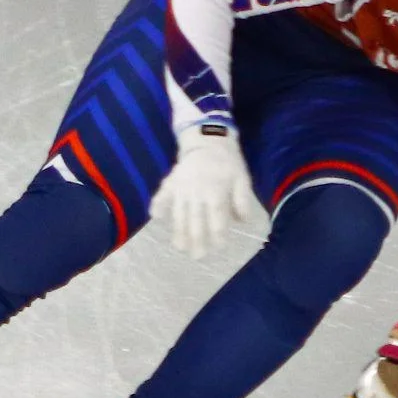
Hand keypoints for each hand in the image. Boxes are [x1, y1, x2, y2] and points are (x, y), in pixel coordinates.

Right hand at [160, 127, 260, 257]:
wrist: (209, 140)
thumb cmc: (228, 163)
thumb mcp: (242, 178)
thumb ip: (242, 200)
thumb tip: (242, 221)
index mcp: (216, 190)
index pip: (216, 217)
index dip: (218, 233)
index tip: (219, 247)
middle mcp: (197, 191)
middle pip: (196, 219)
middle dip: (197, 239)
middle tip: (198, 257)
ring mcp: (182, 187)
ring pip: (179, 212)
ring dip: (179, 230)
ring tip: (179, 246)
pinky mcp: (172, 181)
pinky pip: (163, 194)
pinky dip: (158, 204)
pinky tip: (155, 217)